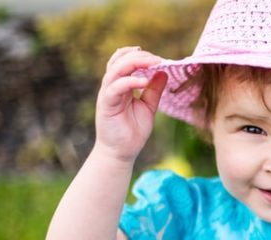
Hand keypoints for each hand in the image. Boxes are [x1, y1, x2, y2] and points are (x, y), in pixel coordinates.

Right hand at [95, 46, 167, 162]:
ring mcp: (107, 94)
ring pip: (115, 70)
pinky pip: (115, 88)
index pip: (124, 61)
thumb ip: (154, 90)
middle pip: (119, 61)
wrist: (122, 152)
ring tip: (152, 63)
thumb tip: (164, 72)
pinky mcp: (106, 104)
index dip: (138, 55)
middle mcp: (112, 87)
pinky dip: (130, 82)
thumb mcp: (148, 107)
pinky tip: (144, 82)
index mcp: (121, 85)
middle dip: (138, 56)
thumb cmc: (133, 131)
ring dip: (134, 63)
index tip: (157, 57)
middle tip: (157, 58)